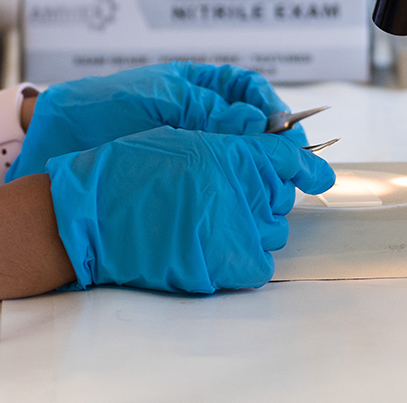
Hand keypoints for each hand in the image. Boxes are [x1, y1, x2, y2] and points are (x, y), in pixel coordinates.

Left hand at [7, 63, 298, 180]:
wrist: (48, 142)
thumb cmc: (98, 109)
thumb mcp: (157, 99)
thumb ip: (207, 108)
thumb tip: (258, 121)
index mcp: (193, 86)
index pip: (249, 91)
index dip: (274, 111)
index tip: (288, 134)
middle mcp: (195, 116)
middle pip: (252, 129)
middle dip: (274, 147)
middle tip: (290, 170)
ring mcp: (186, 148)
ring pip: (236, 159)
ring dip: (256, 173)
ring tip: (270, 190)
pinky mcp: (174, 178)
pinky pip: (212, 181)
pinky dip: (229, 191)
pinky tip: (237, 203)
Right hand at [44, 127, 336, 293]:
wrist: (90, 216)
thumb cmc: (126, 172)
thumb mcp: (181, 141)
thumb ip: (228, 148)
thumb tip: (271, 158)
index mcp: (227, 152)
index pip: (287, 156)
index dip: (306, 165)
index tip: (317, 174)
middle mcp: (237, 188)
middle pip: (282, 196)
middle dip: (268, 196)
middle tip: (236, 196)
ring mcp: (232, 228)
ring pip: (274, 231)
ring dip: (257, 227)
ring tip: (219, 222)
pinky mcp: (222, 264)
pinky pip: (259, 265)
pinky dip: (248, 259)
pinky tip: (223, 248)